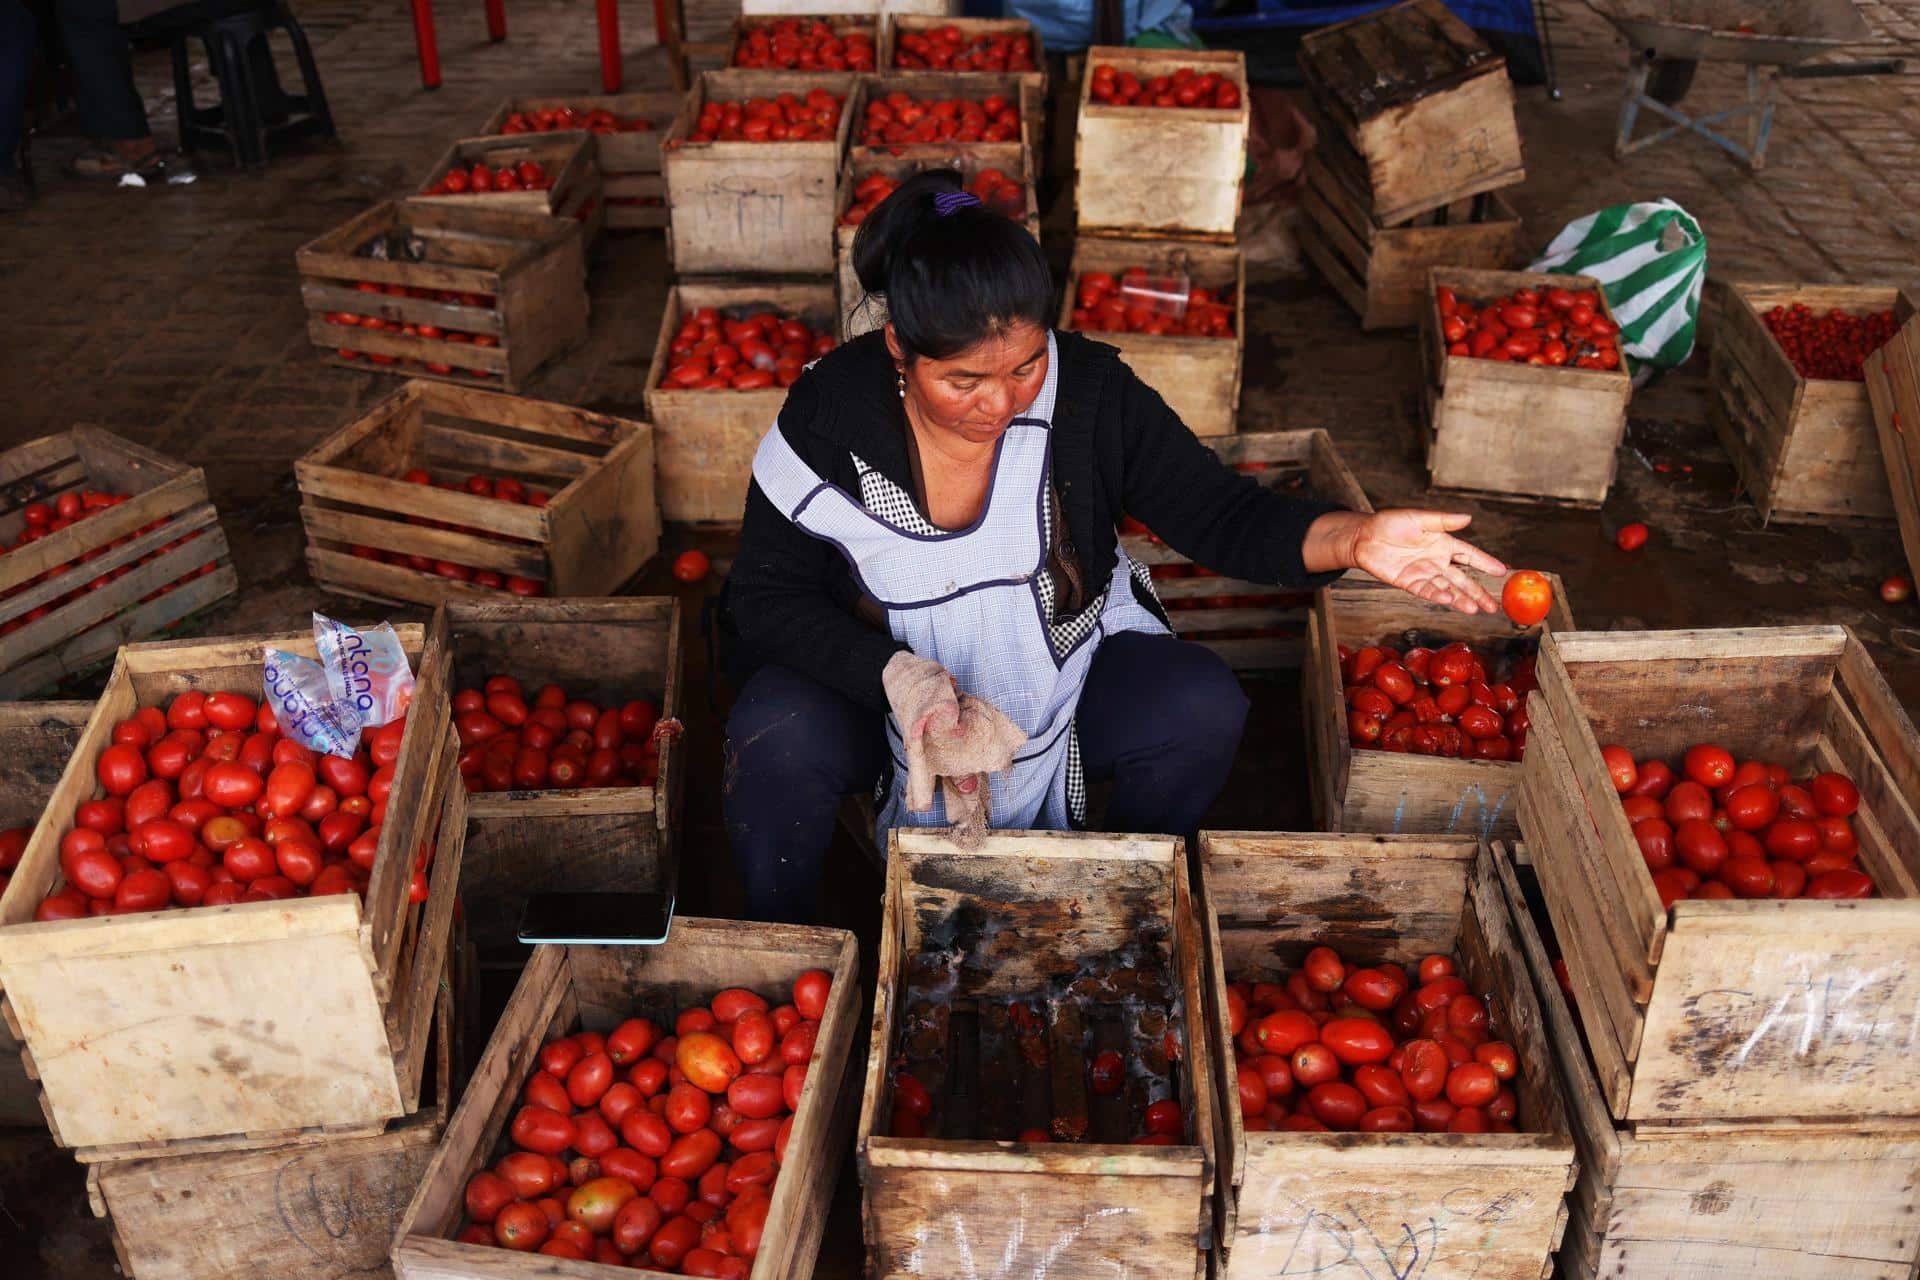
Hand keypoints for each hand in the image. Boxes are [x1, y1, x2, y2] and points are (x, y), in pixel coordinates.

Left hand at [1307, 510, 1508, 613]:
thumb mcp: (1418, 518)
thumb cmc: (1390, 523)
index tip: (1502, 572)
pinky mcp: (1409, 583)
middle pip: (1462, 579)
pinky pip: (1426, 591)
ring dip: (1461, 599)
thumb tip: (1468, 518)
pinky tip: (1449, 600)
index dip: (1485, 563)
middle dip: (1478, 592)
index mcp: (1443, 543)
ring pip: (1447, 588)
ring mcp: (1424, 573)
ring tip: (1476, 609)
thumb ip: (1443, 520)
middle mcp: (1437, 561)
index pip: (1469, 555)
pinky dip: (1437, 595)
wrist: (1363, 536)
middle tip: (1494, 605)